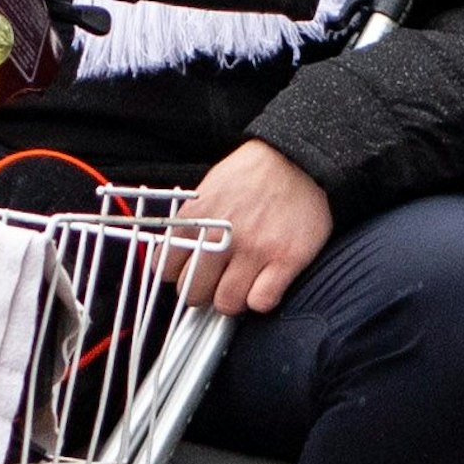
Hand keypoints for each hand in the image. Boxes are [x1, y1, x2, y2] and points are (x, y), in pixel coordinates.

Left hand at [173, 140, 332, 316]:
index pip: (166, 268)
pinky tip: (265, 284)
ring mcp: (255, 250)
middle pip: (193, 292)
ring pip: (227, 304)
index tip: (188, 273)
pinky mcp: (286, 259)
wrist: (297, 160)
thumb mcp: (208, 189)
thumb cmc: (252, 174)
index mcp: (197, 219)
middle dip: (202, 291)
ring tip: (241, 284)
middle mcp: (221, 237)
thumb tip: (173, 256)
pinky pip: (262, 302)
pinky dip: (261, 299)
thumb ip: (191, 224)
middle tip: (216, 282)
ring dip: (232, 300)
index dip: (177, 275)